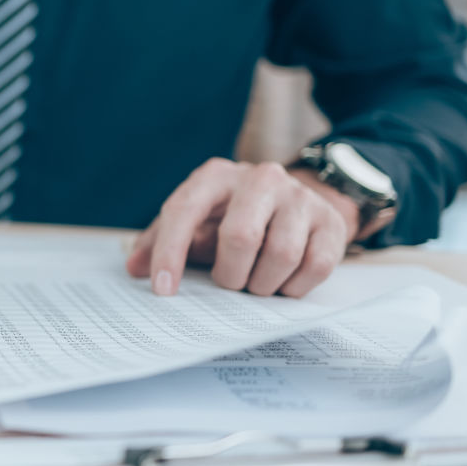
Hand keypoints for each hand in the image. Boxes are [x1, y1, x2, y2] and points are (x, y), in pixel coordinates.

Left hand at [126, 158, 359, 297]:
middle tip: (228, 284)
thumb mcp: (195, 220)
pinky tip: (283, 282)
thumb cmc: (232, 215)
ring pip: (282, 254)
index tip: (163, 290)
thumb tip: (136, 268)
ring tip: (255, 284)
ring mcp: (299, 197)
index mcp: (215, 176)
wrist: (295, 200)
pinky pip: (315, 267)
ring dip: (263, 284)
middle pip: (240, 237)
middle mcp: (259, 178)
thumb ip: (160, 241)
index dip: (170, 253)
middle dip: (230, 274)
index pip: (184, 211)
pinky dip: (294, 287)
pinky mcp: (330, 221)